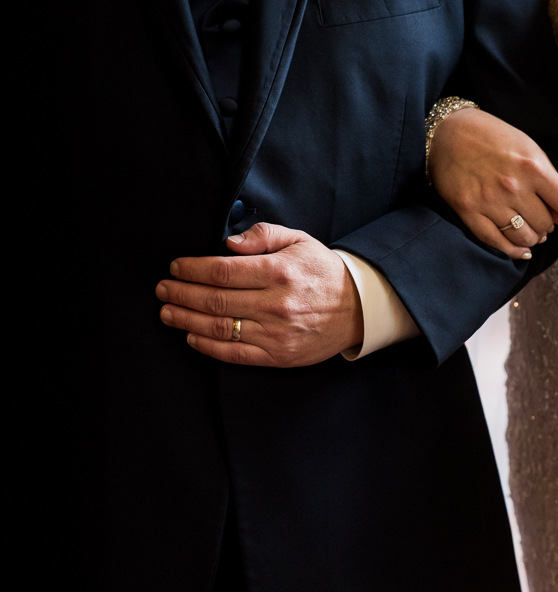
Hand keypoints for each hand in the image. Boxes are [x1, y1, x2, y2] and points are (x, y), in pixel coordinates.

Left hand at [156, 223, 363, 366]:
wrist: (359, 309)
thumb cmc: (323, 273)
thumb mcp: (299, 241)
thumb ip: (263, 236)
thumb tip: (227, 244)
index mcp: (279, 272)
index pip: (222, 271)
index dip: (192, 269)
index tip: (176, 268)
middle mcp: (276, 304)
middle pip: (214, 299)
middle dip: (181, 294)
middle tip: (163, 290)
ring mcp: (276, 333)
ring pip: (219, 327)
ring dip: (186, 320)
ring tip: (167, 313)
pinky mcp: (279, 355)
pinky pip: (235, 353)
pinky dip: (208, 346)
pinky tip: (192, 336)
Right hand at [428, 107, 557, 259]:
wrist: (447, 130)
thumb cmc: (493, 138)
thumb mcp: (528, 149)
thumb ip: (549, 181)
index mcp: (533, 167)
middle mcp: (513, 186)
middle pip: (545, 225)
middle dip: (547, 226)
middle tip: (540, 219)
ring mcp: (489, 200)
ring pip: (524, 238)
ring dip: (532, 238)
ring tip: (530, 231)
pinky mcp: (468, 211)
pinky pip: (497, 242)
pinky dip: (513, 251)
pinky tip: (521, 251)